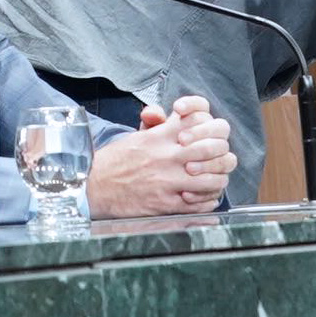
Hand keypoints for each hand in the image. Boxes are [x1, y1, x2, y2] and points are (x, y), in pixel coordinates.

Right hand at [92, 96, 232, 216]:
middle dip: (222, 152)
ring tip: (214, 179)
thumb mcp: (135, 135)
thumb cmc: (115, 162)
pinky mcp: (166, 204)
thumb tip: (161, 112)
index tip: (210, 133)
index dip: (211, 124)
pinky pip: (201, 203)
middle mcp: (167, 156)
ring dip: (218, 178)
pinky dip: (209, 200)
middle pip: (213, 147)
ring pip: (213, 178)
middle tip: (219, 157)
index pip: (200, 119)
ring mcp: (168, 181)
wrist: (93, 186)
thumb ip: (154, 122)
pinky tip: (205, 196)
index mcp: (160, 135)